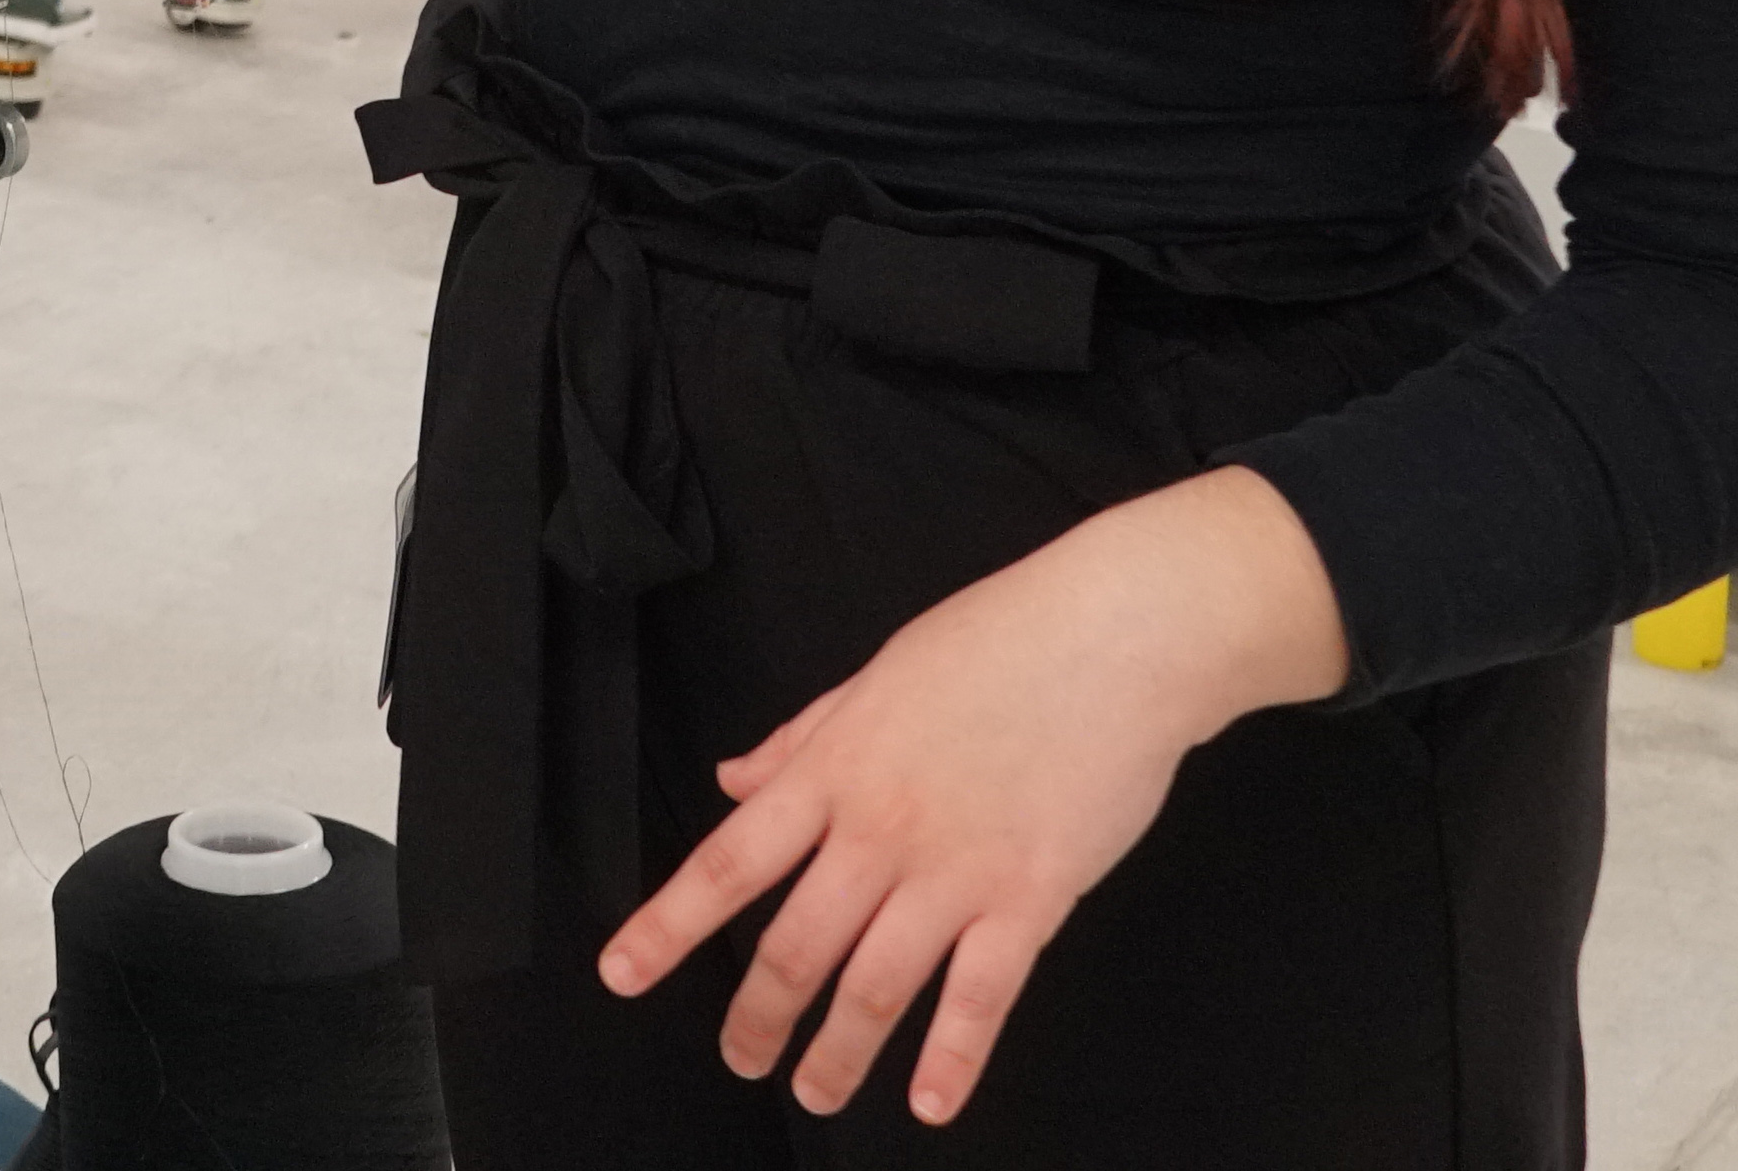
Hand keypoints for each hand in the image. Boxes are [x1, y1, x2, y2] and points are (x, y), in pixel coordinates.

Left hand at [594, 466, 1348, 1126]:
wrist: (1116, 636)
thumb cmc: (1000, 641)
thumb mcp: (877, 674)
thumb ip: (801, 738)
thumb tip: (734, 778)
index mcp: (833, 770)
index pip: (728, 863)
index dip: (667, 925)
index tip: (621, 973)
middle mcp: (880, 830)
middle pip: (795, 945)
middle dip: (757, 1016)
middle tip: (741, 1058)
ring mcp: (956, 870)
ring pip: (875, 985)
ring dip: (839, 1053)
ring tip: (816, 1094)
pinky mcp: (1031, 898)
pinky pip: (980, 996)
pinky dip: (953, 1058)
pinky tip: (931, 1101)